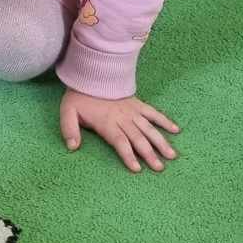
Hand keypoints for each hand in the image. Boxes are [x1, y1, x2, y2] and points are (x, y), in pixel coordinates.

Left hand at [59, 89, 179, 171]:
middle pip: (138, 138)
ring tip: (171, 155)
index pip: (120, 141)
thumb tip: (72, 147)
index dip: (128, 155)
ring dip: (161, 142)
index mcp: (106, 122)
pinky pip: (153, 112)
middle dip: (149, 154)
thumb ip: (69, 129)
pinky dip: (165, 120)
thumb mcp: (67, 112)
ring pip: (149, 128)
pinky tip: (176, 130)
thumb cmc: (79, 97)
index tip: (137, 168)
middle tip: (159, 168)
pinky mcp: (138, 104)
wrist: (92, 74)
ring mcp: (132, 111)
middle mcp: (122, 118)